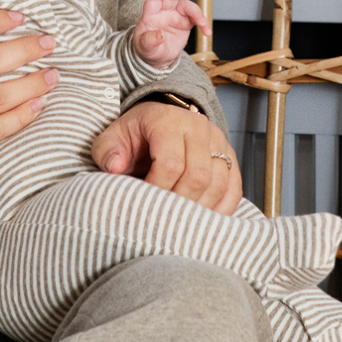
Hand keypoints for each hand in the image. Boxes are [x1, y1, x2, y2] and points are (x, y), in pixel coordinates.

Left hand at [91, 103, 240, 214]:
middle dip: (179, 203)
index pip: (171, 163)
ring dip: (200, 210)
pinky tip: (203, 221)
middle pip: (198, 176)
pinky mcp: (229, 157)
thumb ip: (108, 151)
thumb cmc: (137, 133)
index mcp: (168, 120)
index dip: (158, 189)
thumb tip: (115, 168)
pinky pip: (233, 188)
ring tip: (179, 222)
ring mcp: (218, 142)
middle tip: (162, 218)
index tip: (144, 202)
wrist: (160, 119)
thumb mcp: (113, 136)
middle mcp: (198, 128)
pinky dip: (221, 209)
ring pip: (219, 184)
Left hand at [133, 0, 210, 68]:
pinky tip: (206, 31)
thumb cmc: (147, 48)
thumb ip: (150, 41)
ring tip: (202, 23)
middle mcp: (164, 11)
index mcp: (150, 14)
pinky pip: (197, 19)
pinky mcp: (186, 22)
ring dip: (196, 13)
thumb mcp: (145, 48)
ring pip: (187, 6)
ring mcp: (176, 15)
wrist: (158, 57)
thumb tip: (159, 35)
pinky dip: (203, 23)